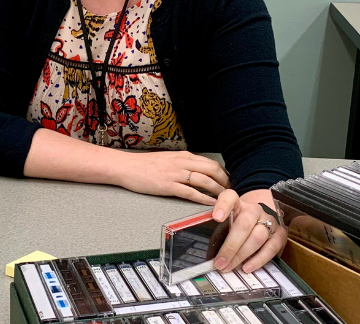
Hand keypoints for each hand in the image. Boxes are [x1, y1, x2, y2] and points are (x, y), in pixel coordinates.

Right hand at [112, 151, 229, 204]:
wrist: (126, 167)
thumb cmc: (145, 165)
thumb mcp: (168, 159)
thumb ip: (183, 163)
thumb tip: (197, 171)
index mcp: (183, 156)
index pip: (210, 163)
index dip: (223, 173)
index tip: (229, 182)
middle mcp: (182, 162)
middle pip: (212, 170)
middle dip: (225, 181)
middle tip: (232, 192)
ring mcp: (175, 174)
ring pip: (204, 180)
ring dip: (218, 190)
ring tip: (226, 199)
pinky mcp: (168, 185)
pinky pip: (191, 192)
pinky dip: (203, 198)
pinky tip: (211, 203)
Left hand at [211, 188, 286, 272]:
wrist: (260, 219)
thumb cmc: (237, 223)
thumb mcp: (226, 221)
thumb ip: (216, 229)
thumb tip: (200, 248)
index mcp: (237, 203)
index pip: (230, 197)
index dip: (223, 206)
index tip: (216, 217)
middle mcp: (254, 210)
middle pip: (244, 224)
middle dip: (231, 246)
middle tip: (219, 262)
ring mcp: (269, 221)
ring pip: (257, 237)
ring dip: (242, 255)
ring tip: (229, 267)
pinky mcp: (279, 234)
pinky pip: (271, 248)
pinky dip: (258, 260)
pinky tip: (247, 267)